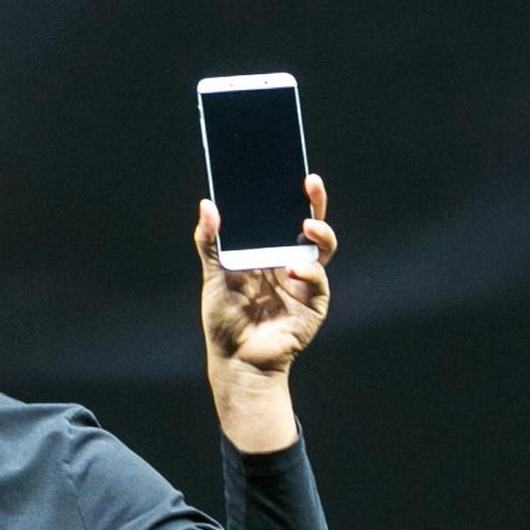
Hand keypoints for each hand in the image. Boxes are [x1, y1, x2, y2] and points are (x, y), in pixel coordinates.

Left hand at [195, 173, 336, 375]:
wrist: (235, 359)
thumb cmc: (224, 318)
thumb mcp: (213, 274)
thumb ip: (210, 241)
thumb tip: (208, 204)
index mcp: (269, 251)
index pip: (285, 215)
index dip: (291, 194)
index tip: (291, 170)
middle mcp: (291, 261)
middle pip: (310, 225)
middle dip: (314, 202)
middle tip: (309, 182)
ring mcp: (305, 282)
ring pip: (322, 249)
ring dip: (319, 234)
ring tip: (306, 226)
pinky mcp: (314, 303)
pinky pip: (317, 281)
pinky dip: (308, 272)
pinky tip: (293, 269)